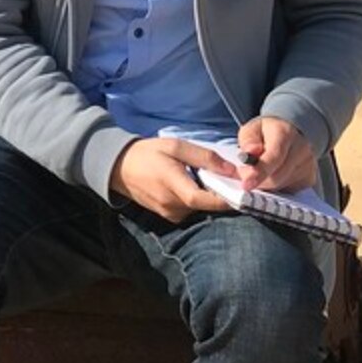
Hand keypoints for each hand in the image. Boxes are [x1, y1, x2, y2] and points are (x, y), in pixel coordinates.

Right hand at [109, 137, 234, 221]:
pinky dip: (196, 199)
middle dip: (220, 194)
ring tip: (207, 178)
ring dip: (207, 196)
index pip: (204, 200)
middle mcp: (172, 205)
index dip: (225, 199)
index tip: (242, 191)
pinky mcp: (167, 215)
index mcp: (173, 185)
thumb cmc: (148, 153)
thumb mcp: (176, 146)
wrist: (119, 167)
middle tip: (228, 178)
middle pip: (205, 205)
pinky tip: (192, 184)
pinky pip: (190, 209)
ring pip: (199, 208)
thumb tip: (232, 170)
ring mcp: (169, 213)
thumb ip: (205, 158)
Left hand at [236, 116, 316, 191]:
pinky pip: (288, 192)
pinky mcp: (310, 179)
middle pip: (276, 177)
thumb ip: (247, 142)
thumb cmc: (266, 134)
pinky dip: (276, 189)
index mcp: (285, 133)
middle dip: (258, 181)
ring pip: (281, 186)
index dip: (260, 172)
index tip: (246, 184)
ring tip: (261, 172)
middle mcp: (301, 148)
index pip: (274, 156)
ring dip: (266, 185)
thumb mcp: (251, 131)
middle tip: (247, 177)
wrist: (290, 133)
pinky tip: (273, 176)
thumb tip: (249, 152)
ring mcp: (308, 165)